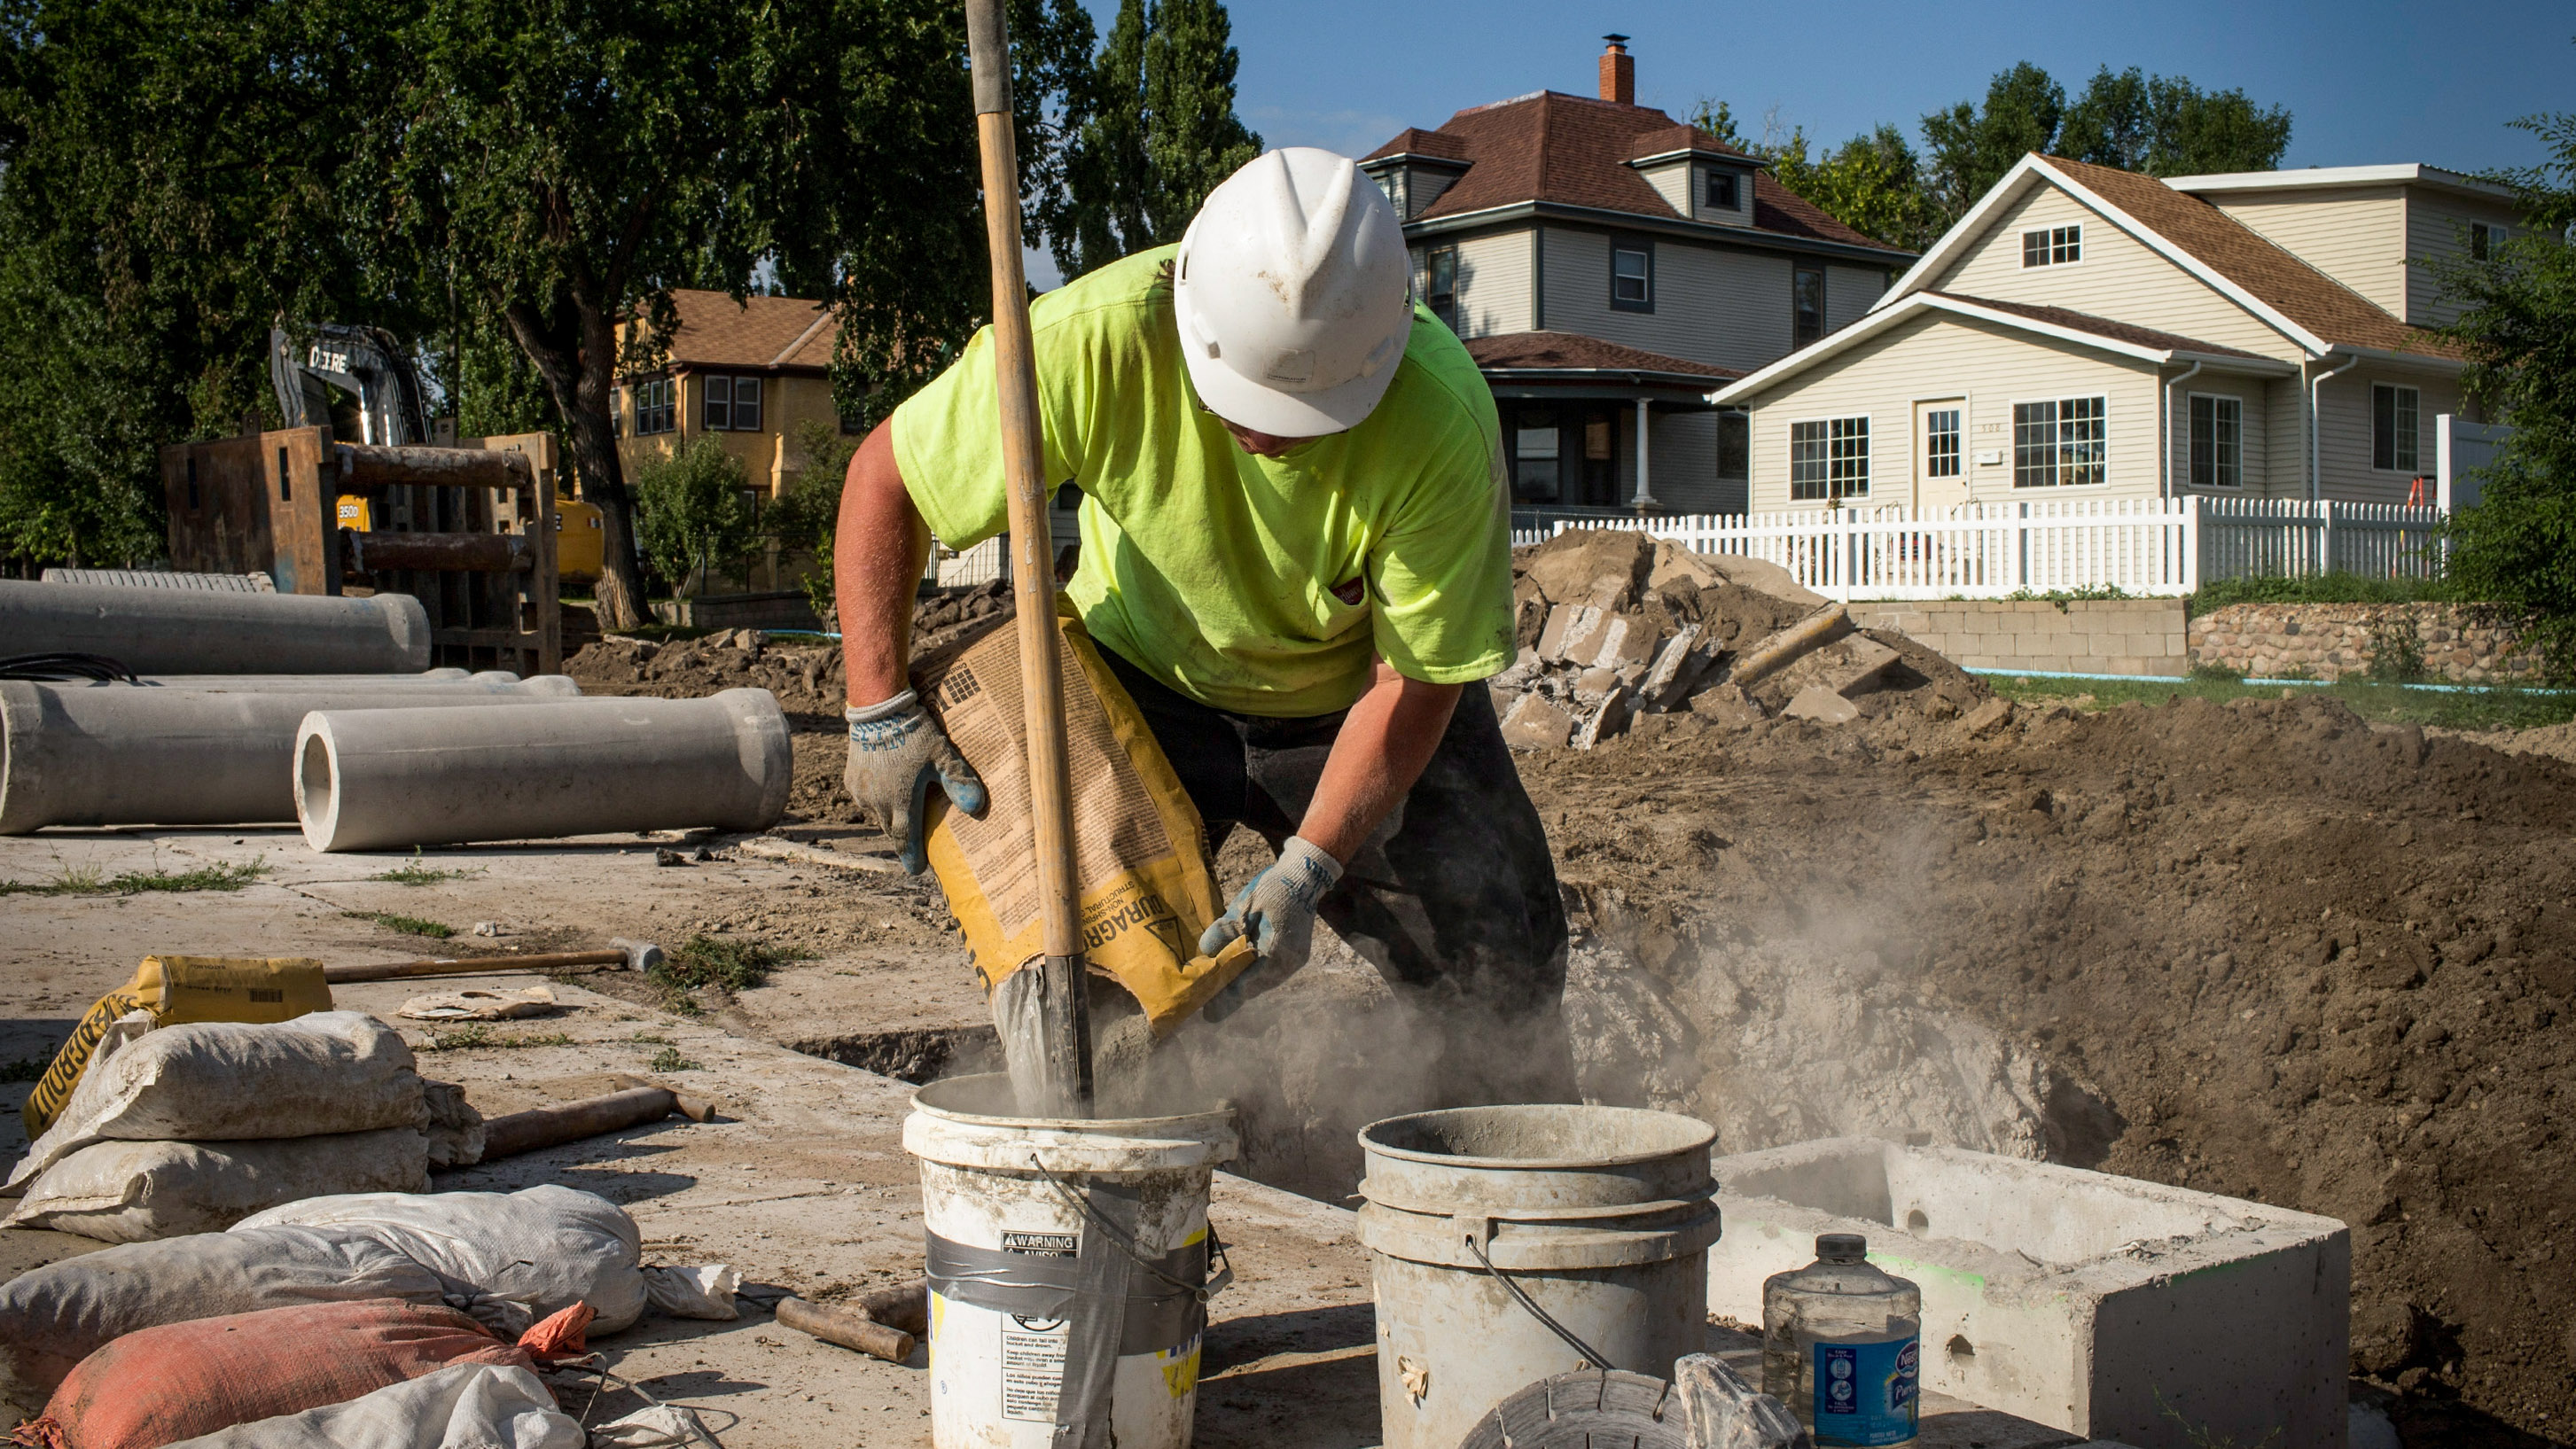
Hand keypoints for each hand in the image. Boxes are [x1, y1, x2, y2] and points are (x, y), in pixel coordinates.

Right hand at [844, 689, 986, 873]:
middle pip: (891, 828)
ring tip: (901, 813)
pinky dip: (877, 798)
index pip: (905, 839)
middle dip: (902, 838)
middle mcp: (877, 802)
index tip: (917, 871)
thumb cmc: (913, 733)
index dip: (912, 857)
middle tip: (913, 845)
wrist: (877, 709)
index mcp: (900, 801)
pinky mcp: (852, 777)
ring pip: (877, 812)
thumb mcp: (941, 755)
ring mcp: (862, 791)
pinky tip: (886, 789)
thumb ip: (958, 781)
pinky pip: (866, 796)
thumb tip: (977, 808)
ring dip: (889, 815)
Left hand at [1199, 836, 1341, 1019]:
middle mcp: (1289, 962)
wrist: (1303, 878)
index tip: (1208, 1013)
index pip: (1247, 982)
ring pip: (1263, 983)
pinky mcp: (1295, 958)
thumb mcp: (1243, 906)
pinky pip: (1270, 975)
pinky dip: (1253, 978)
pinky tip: (1238, 977)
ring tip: (1219, 994)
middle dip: (1232, 996)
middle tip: (1208, 1008)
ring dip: (1243, 988)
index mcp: (1277, 950)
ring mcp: (1295, 962)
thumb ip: (1225, 930)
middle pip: (1255, 987)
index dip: (1226, 997)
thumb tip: (1207, 953)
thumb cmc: (1272, 889)